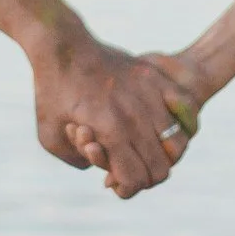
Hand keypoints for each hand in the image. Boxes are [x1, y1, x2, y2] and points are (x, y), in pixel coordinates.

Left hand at [31, 34, 197, 198]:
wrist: (62, 46)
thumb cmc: (51, 92)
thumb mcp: (49, 137)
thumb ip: (76, 162)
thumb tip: (105, 172)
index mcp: (110, 130)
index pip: (136, 179)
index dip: (126, 189)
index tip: (115, 183)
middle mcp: (134, 114)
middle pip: (161, 168)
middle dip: (144, 178)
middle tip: (129, 168)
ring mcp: (148, 94)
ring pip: (176, 143)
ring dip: (161, 155)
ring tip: (143, 149)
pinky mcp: (155, 78)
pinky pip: (186, 110)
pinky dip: (180, 126)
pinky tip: (163, 127)